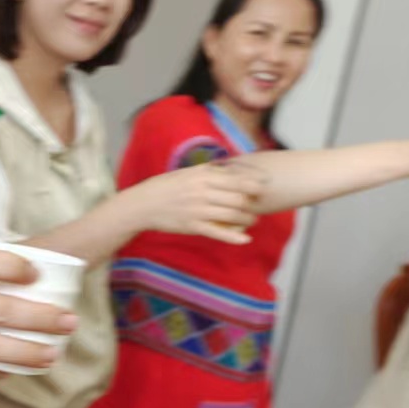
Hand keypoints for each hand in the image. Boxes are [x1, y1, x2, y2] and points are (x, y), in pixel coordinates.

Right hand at [126, 159, 265, 244]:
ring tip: (253, 220)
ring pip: (232, 215)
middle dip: (253, 203)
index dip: (255, 184)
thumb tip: (231, 167)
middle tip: (260, 205)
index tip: (265, 186)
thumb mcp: (187, 172)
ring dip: (247, 219)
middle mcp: (202, 192)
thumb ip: (209, 170)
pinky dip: (234, 237)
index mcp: (202, 176)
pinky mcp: (192, 226)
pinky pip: (218, 232)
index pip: (237, 179)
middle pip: (238, 198)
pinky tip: (246, 240)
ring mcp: (198, 210)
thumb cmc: (166, 186)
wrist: (143, 204)